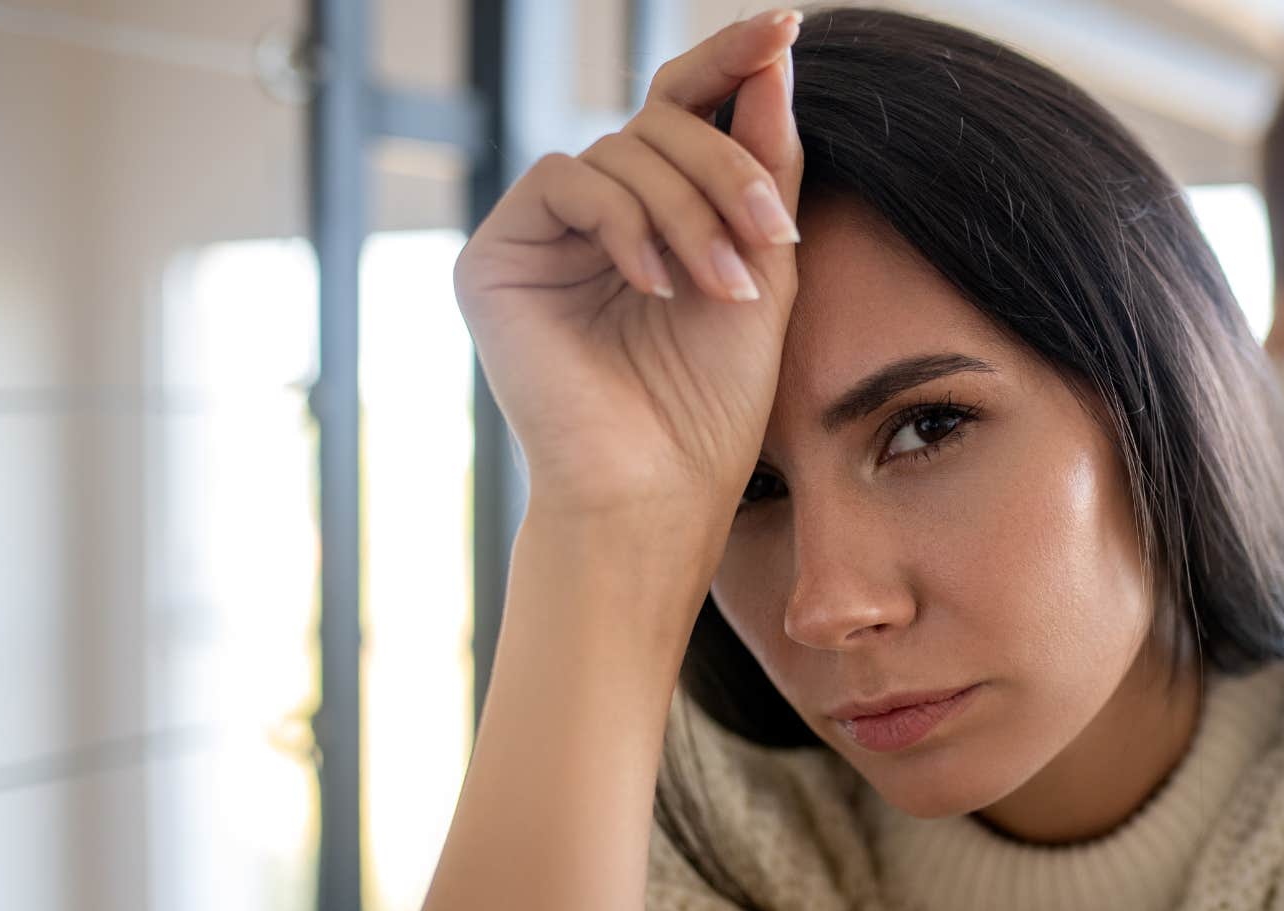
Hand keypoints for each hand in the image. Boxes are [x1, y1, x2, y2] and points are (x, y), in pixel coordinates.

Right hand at [453, 9, 803, 526]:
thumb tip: (774, 58)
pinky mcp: (495, 258)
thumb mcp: (765, 266)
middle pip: (661, 123)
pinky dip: (625, 225)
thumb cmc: (714, 400)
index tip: (788, 25)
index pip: (684, 109)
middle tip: (772, 237)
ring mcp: (540, 235)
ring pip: (621, 149)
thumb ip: (767, 167)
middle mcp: (593, 214)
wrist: (659, 490)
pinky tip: (655, 286)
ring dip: (689, 210)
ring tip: (724, 287)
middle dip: (727, 170)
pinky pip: (566, 180)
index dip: (731, 61)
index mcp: (654, 213)